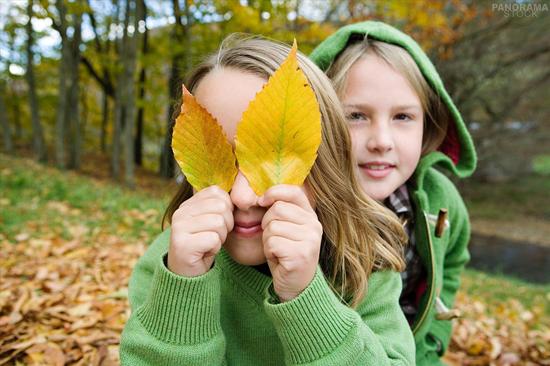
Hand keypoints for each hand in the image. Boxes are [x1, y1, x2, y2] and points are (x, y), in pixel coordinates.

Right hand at [168, 186, 233, 276]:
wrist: (188, 275)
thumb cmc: (205, 246)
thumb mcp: (212, 222)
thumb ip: (220, 206)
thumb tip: (242, 193)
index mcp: (188, 204)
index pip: (217, 192)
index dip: (227, 208)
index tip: (217, 224)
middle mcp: (181, 212)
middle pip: (221, 206)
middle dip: (226, 224)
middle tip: (214, 237)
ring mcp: (179, 227)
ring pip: (219, 222)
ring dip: (221, 237)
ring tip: (209, 244)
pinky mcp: (182, 244)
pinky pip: (213, 239)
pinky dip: (215, 248)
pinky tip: (205, 252)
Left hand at [258, 185, 321, 301]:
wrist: (296, 286)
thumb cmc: (286, 254)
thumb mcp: (286, 228)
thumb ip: (280, 209)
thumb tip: (259, 195)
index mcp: (311, 215)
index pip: (293, 191)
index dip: (273, 192)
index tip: (262, 201)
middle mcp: (314, 225)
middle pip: (277, 209)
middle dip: (267, 224)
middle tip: (275, 240)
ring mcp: (309, 240)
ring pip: (272, 227)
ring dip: (267, 240)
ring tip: (278, 251)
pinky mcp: (300, 254)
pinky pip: (272, 243)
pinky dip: (269, 252)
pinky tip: (278, 259)